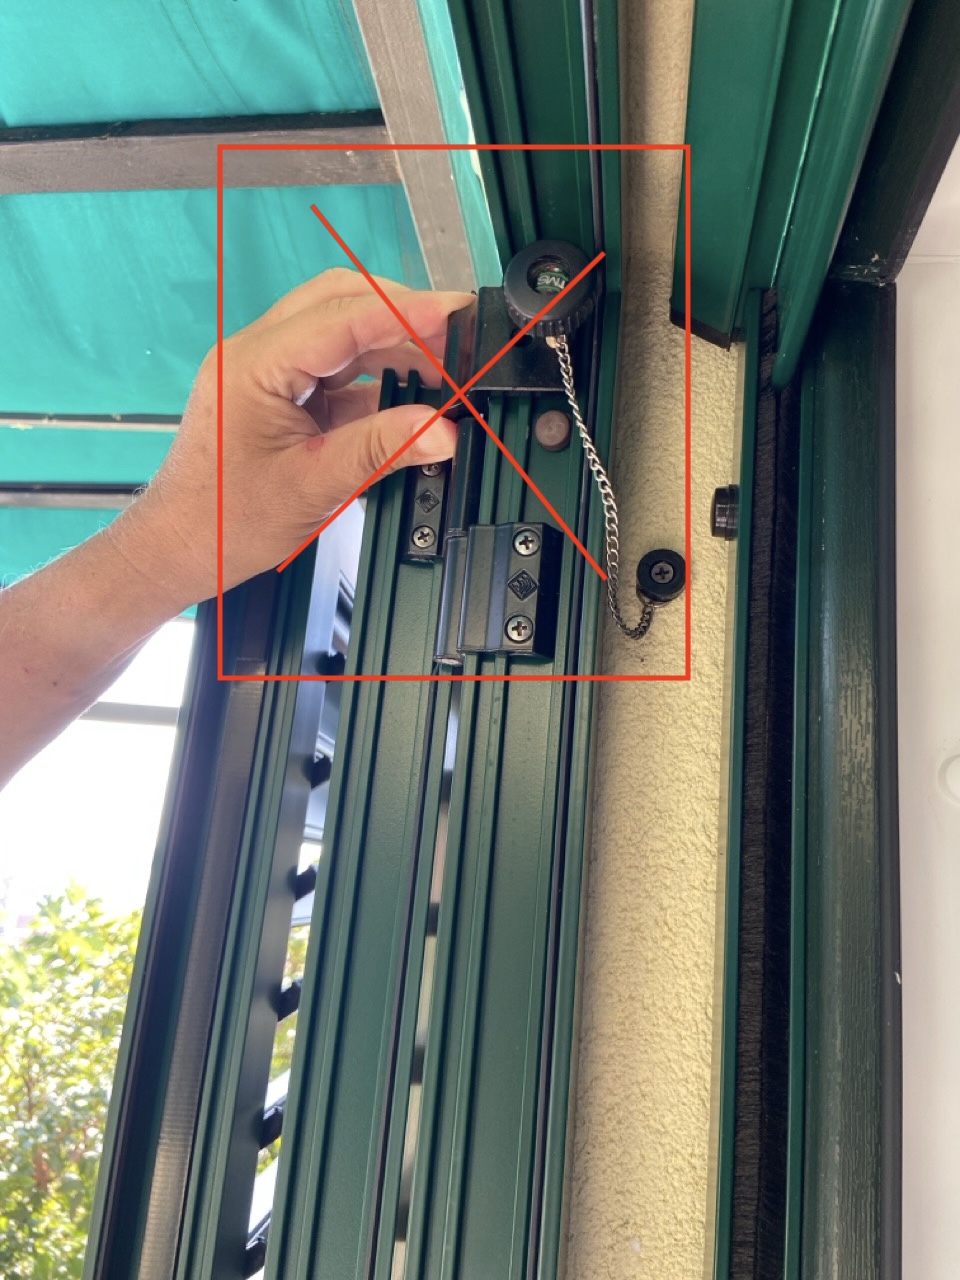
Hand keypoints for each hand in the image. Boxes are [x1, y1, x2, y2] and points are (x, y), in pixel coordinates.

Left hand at [127, 268, 470, 607]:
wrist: (179, 547)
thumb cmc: (225, 522)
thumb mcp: (314, 486)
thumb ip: (381, 449)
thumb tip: (442, 430)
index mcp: (254, 365)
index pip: (342, 316)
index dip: (406, 311)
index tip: (456, 311)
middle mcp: (255, 353)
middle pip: (340, 302)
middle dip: (402, 315)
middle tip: (456, 337)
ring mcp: (264, 369)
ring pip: (338, 329)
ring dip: (391, 343)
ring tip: (443, 369)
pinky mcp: (276, 391)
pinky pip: (332, 366)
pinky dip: (373, 374)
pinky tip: (409, 394)